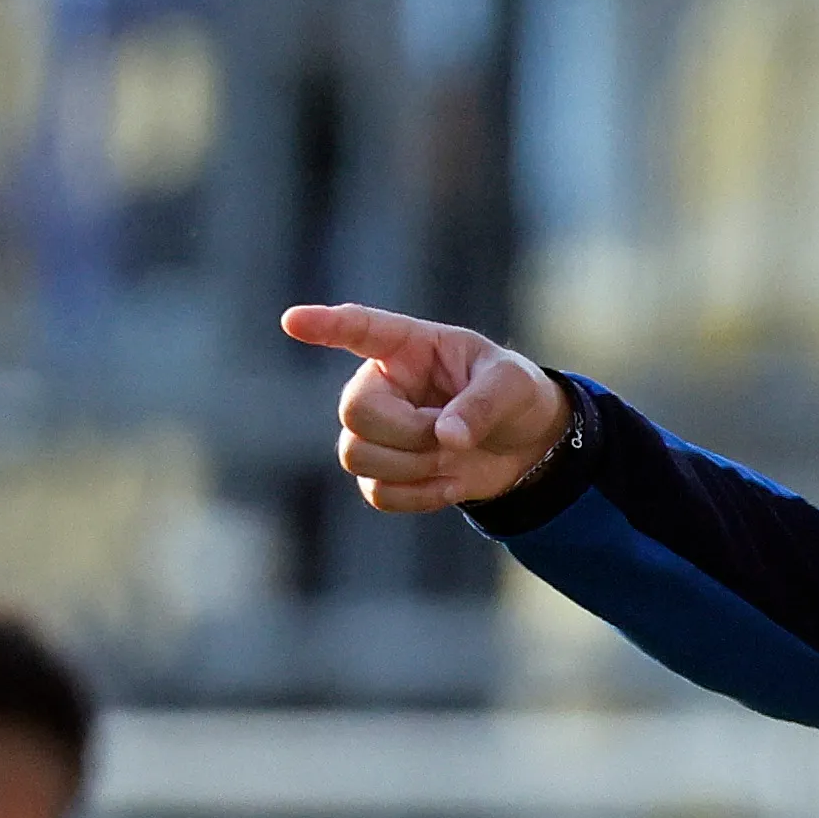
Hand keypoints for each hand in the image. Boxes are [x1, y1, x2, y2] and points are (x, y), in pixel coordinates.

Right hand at [280, 302, 573, 512]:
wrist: (526, 447)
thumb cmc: (515, 396)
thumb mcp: (511, 386)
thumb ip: (481, 405)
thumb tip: (447, 438)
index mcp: (409, 346)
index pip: (359, 329)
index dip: (325, 325)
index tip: (292, 321)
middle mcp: (382, 385)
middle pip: (353, 413)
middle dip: (407, 433)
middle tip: (450, 435)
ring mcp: (378, 431)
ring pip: (355, 455)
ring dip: (412, 466)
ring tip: (450, 457)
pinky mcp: (384, 471)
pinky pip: (376, 492)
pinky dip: (417, 496)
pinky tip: (447, 484)